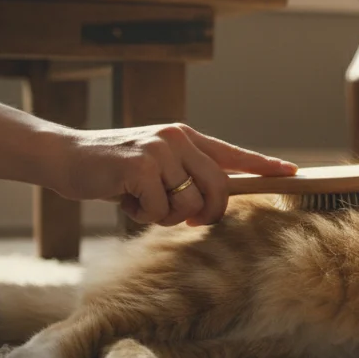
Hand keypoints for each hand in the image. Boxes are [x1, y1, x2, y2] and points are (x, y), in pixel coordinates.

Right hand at [45, 123, 296, 225]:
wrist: (66, 157)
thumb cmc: (112, 169)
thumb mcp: (154, 167)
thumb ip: (183, 178)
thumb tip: (209, 207)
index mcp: (185, 137)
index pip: (232, 154)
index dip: (263, 165)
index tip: (292, 173)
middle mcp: (178, 139)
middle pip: (218, 188)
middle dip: (206, 213)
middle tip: (184, 220)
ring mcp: (160, 150)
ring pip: (187, 204)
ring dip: (163, 215)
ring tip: (138, 199)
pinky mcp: (141, 165)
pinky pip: (159, 210)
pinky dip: (141, 214)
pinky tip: (123, 198)